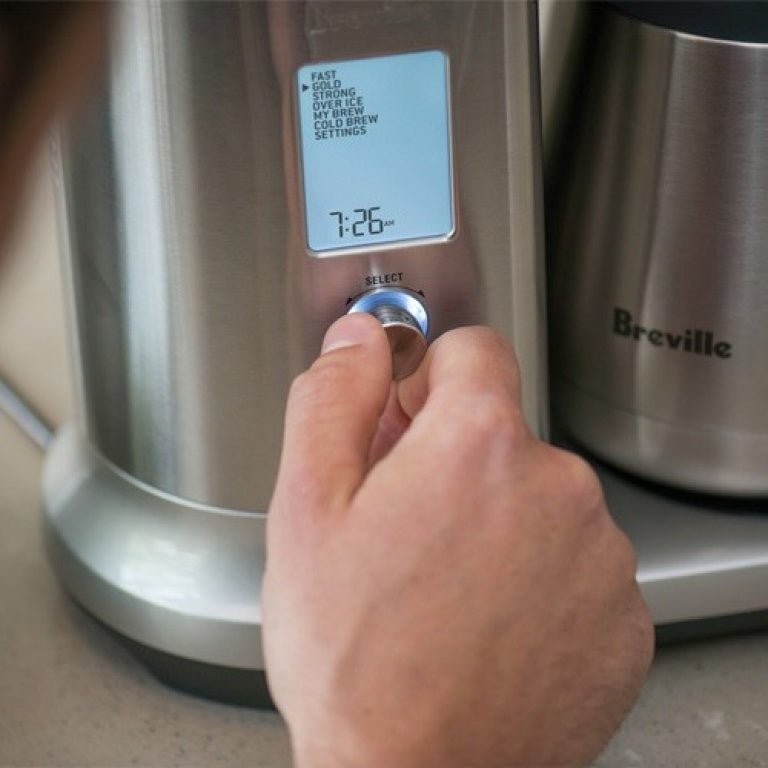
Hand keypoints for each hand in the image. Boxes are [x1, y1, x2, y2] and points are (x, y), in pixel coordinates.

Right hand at [262, 313, 653, 767]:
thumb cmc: (354, 659)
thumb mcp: (307, 509)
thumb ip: (333, 400)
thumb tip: (357, 340)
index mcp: (479, 444)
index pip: (474, 349)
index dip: (429, 379)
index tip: (409, 419)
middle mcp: (558, 487)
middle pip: (504, 430)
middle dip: (453, 457)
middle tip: (404, 526)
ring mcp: (600, 554)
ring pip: (540, 497)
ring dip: (496, 520)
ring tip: (441, 586)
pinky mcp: (622, 615)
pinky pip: (575, 561)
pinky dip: (536, 577)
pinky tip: (486, 622)